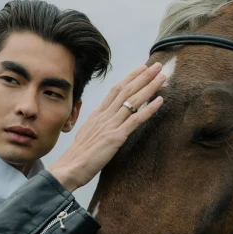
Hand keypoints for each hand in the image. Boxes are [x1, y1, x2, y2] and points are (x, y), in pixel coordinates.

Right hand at [48, 63, 164, 191]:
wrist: (70, 167)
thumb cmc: (78, 155)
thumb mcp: (87, 133)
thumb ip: (98, 124)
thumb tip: (104, 120)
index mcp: (97, 114)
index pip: (116, 90)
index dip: (130, 77)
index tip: (142, 68)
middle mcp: (104, 115)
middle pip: (126, 90)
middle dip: (143, 76)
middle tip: (157, 65)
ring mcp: (110, 125)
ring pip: (133, 101)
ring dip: (149, 87)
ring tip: (162, 77)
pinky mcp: (116, 137)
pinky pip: (136, 120)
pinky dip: (149, 109)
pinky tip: (160, 101)